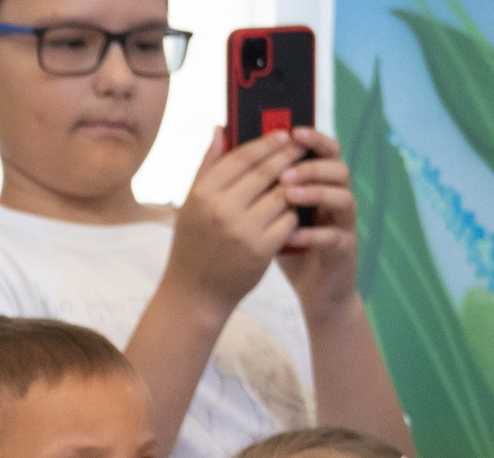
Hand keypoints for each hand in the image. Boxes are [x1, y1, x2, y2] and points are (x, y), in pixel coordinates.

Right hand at [161, 126, 312, 316]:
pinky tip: (293, 210)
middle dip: (289, 156)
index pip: (243, 156)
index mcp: (202, 194)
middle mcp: (222, 209)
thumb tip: (220, 128)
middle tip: (303, 147)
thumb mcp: (190, 205)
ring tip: (300, 178)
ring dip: (294, 185)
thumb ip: (206, 166)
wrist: (194, 294)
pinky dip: (293, 213)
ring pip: (283, 194)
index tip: (285, 134)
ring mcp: (243, 229)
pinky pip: (289, 219)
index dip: (268, 142)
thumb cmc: (192, 246)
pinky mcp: (262, 248)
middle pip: (267, 171)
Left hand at [268, 129, 366, 321]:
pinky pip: (335, 236)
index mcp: (318, 184)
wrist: (310, 288)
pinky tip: (293, 235)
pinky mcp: (343, 249)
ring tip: (288, 194)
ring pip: (343, 197)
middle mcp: (335, 197)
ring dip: (316, 193)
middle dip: (312, 164)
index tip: (291, 132)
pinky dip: (315, 234)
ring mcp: (343, 223)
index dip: (311, 139)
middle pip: (338, 167)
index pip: (322, 151)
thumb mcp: (264, 213)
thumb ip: (252, 183)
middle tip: (284, 169)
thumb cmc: (283, 245)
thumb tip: (231, 145)